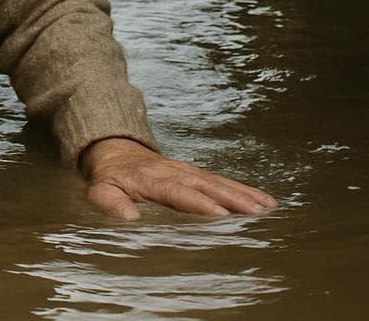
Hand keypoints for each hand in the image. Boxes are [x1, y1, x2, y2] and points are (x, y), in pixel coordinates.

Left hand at [80, 137, 275, 220]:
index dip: (199, 203)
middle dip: (233, 199)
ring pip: (219, 182)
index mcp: (153, 180)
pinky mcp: (196, 172)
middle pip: (207, 185)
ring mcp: (188, 170)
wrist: (116, 150)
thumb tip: (130, 218)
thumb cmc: (111, 177)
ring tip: (267, 208)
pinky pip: (222, 180)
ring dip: (244, 194)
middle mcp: (175, 172)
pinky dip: (244, 189)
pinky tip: (264, 200)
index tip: (220, 215)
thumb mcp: (101, 190)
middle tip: (257, 213)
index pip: (179, 192)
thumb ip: (112, 203)